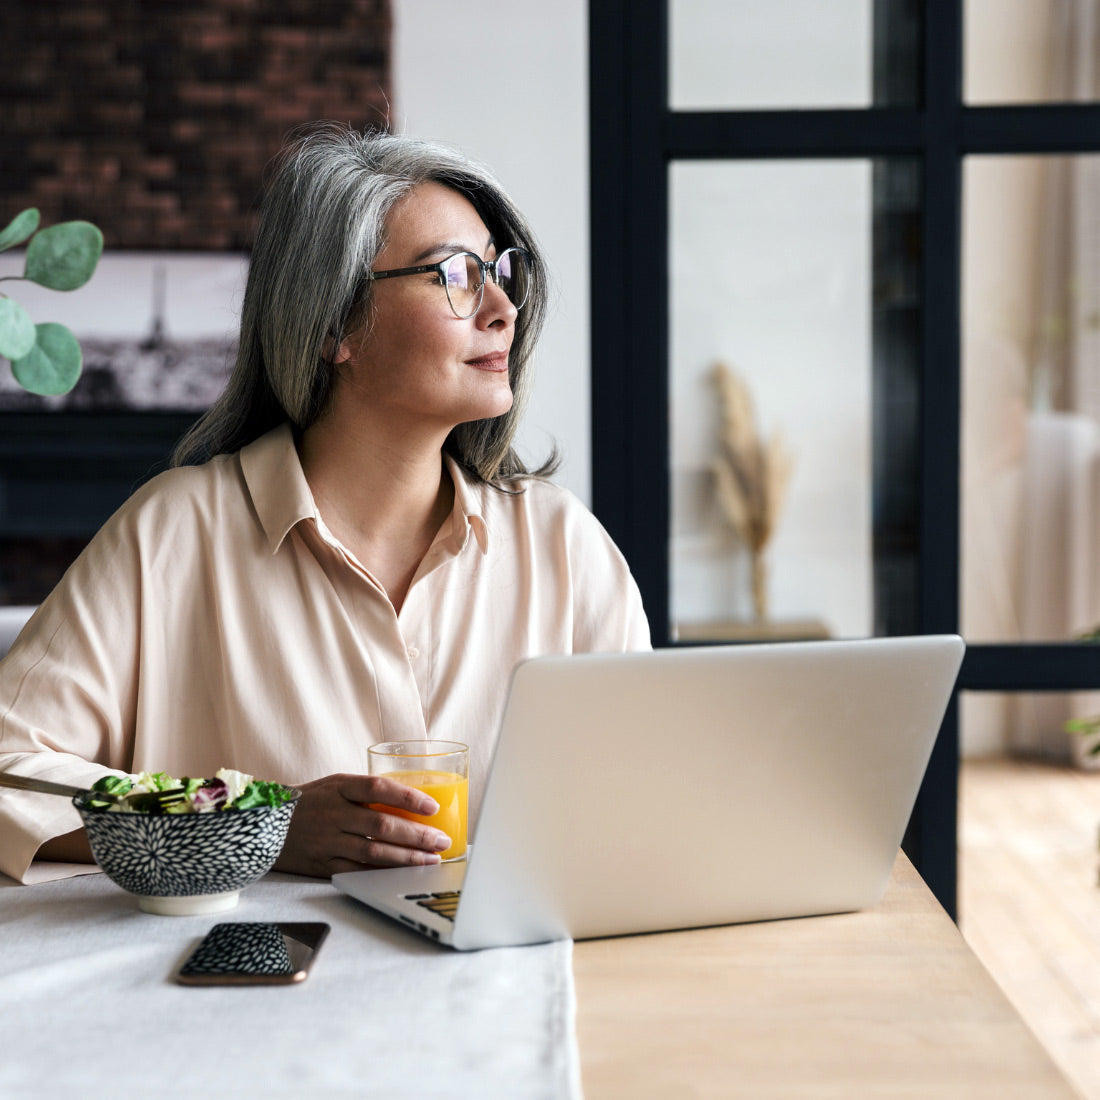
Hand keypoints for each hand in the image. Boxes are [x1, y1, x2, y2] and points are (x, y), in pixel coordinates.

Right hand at [274, 772, 451, 877]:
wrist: (263, 826)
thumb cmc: (308, 802)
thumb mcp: (334, 785)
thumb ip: (365, 792)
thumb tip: (411, 801)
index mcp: (339, 787)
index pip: (379, 788)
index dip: (408, 797)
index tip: (433, 807)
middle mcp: (333, 813)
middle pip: (382, 824)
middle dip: (417, 835)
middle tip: (441, 841)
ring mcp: (327, 841)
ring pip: (374, 852)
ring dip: (407, 858)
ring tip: (430, 861)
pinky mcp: (322, 865)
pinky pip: (358, 872)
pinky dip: (382, 875)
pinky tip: (402, 875)